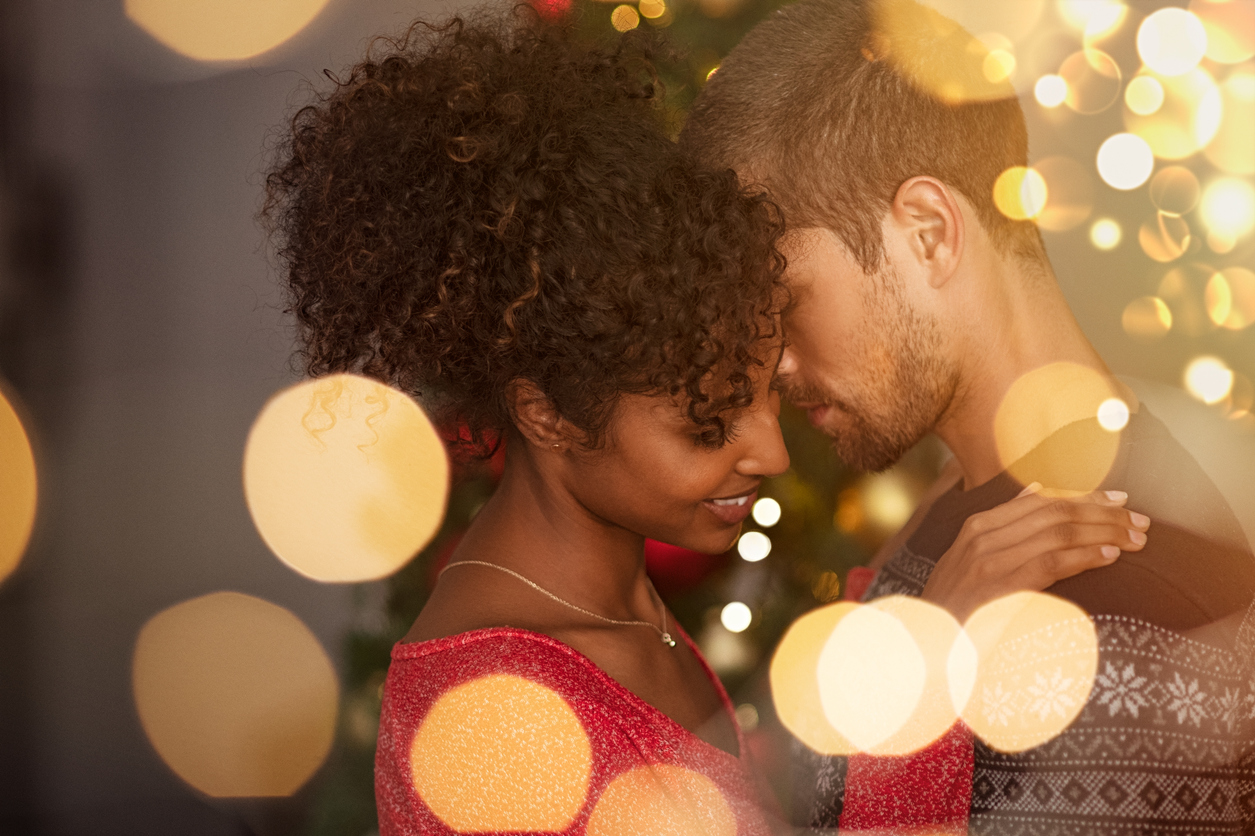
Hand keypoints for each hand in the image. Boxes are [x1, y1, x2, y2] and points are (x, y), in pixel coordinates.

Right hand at [921, 485, 1150, 622]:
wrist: (925, 644)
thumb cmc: (955, 606)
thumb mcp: (970, 559)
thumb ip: (1003, 527)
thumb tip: (1037, 491)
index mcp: (978, 526)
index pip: (1042, 500)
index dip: (1085, 497)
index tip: (1119, 501)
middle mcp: (983, 536)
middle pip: (1055, 511)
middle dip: (1103, 513)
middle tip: (1140, 521)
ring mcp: (989, 560)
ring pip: (1058, 532)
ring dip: (1103, 532)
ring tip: (1135, 538)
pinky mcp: (1000, 586)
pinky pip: (1051, 563)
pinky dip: (1084, 556)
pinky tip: (1109, 556)